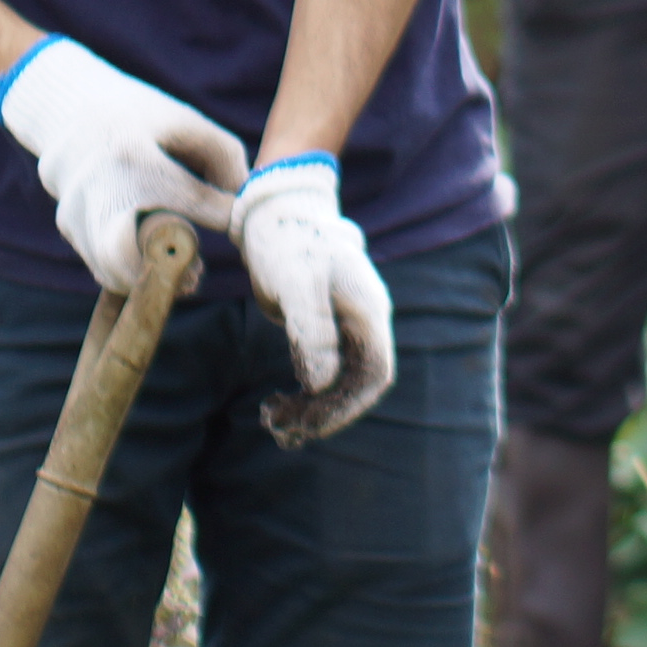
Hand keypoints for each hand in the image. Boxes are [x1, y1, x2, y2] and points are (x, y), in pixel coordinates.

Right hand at [0, 37, 246, 290]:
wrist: (71, 109)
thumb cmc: (142, 117)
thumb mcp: (187, 123)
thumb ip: (224, 161)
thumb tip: (242, 209)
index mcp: (132, 155)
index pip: (186, 199)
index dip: (220, 215)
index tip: (235, 222)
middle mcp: (94, 186)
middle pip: (120, 258)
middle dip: (160, 275)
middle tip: (195, 276)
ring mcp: (73, 208)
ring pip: (109, 268)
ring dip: (147, 277)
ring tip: (183, 271)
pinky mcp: (67, 224)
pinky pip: (100, 260)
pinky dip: (128, 267)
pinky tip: (152, 257)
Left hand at [234, 155, 395, 442]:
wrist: (276, 218)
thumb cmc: (290, 243)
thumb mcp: (298, 282)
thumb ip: (312, 330)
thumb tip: (321, 382)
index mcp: (368, 312)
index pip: (375, 373)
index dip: (348, 405)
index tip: (311, 423)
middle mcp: (362, 325)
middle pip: (358, 385)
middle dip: (324, 413)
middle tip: (280, 428)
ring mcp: (343, 330)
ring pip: (338, 385)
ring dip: (310, 410)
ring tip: (272, 419)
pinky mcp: (322, 333)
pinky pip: (320, 377)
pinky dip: (301, 397)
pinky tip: (274, 405)